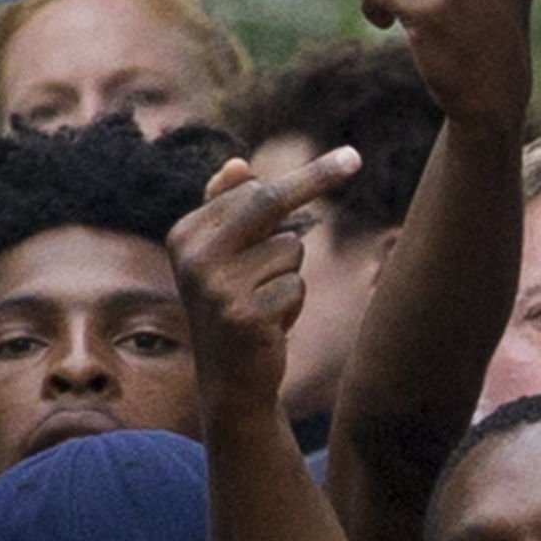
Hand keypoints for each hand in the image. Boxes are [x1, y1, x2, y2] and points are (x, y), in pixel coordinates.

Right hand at [173, 149, 355, 427]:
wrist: (230, 382)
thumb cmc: (236, 308)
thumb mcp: (226, 258)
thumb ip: (229, 210)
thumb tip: (238, 164)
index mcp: (185, 234)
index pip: (252, 191)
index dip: (306, 176)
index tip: (351, 157)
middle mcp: (194, 257)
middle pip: (268, 202)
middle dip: (315, 179)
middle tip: (355, 158)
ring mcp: (216, 287)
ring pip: (290, 250)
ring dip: (289, 275)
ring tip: (265, 302)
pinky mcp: (242, 316)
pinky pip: (295, 286)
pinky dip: (292, 305)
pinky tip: (269, 326)